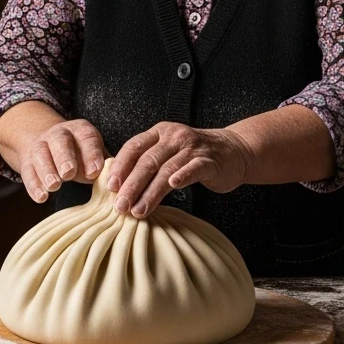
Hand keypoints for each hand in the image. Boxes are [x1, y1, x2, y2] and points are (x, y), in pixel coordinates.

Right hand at [18, 118, 108, 204]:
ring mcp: (41, 145)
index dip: (91, 154)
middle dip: (65, 157)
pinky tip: (41, 197)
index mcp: (81, 131)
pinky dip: (34, 185)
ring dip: (47, 170)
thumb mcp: (94, 154)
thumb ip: (106, 167)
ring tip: (54, 186)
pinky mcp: (27, 160)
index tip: (94, 172)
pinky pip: (28, 170)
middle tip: (69, 174)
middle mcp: (60, 134)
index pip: (87, 138)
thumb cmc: (80, 155)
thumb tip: (123, 184)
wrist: (47, 144)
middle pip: (60, 141)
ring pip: (41, 153)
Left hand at [107, 122, 248, 218]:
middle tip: (120, 206)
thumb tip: (117, 188)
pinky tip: (173, 186)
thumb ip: (146, 163)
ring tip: (138, 211)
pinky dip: (182, 175)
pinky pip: (194, 168)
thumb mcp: (167, 153)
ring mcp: (193, 147)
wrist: (233, 151)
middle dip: (131, 185)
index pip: (134, 147)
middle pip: (147, 161)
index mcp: (159, 132)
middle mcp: (174, 136)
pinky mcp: (210, 160)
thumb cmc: (193, 157)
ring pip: (167, 169)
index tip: (109, 187)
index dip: (120, 167)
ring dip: (150, 192)